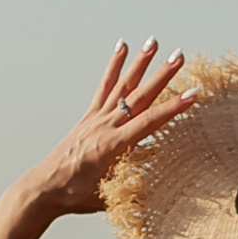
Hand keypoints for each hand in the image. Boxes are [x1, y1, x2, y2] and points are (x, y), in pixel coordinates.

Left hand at [22, 42, 195, 222]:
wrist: (44, 188)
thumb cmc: (77, 195)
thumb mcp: (111, 196)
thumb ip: (136, 185)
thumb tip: (162, 182)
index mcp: (114, 146)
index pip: (150, 122)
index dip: (173, 108)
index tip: (193, 94)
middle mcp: (106, 126)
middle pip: (139, 96)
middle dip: (162, 75)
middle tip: (179, 55)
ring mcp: (97, 118)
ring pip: (123, 86)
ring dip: (140, 63)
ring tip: (153, 42)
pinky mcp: (89, 116)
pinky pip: (105, 86)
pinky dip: (114, 66)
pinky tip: (122, 47)